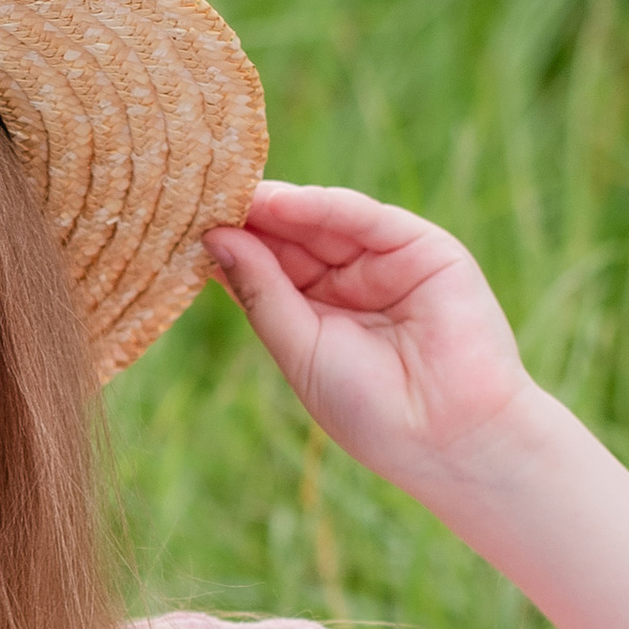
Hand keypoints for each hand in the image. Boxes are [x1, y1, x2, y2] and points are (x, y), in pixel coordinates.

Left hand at [205, 183, 533, 494]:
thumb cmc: (370, 410)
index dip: (229, 246)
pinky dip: (324, 206)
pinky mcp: (424, 249)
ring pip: (324, 222)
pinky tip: (281, 202)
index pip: (266, 267)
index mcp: (318, 314)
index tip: (180, 224)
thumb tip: (215, 239)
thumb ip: (261, 291)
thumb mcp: (299, 349)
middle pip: (290, 239)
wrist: (449, 436)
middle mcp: (350, 283)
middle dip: (248, 218)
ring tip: (229, 192)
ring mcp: (387, 263)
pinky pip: (366, 218)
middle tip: (194, 193)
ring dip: (277, 206)